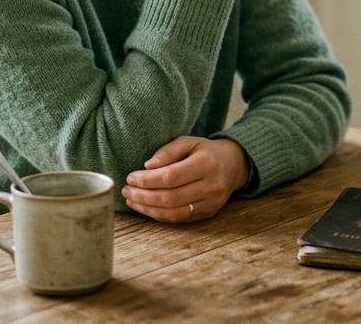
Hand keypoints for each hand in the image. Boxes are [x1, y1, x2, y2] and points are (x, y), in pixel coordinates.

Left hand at [121, 136, 249, 222]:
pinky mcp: (209, 213)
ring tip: (132, 200)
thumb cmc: (206, 151)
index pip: (171, 176)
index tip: (130, 177)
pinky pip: (180, 218)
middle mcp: (212, 185)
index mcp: (207, 163)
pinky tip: (146, 208)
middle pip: (170, 197)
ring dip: (148, 208)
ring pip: (174, 212)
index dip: (147, 180)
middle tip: (126, 191)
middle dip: (143, 196)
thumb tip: (147, 167)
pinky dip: (159, 215)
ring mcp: (212, 202)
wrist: (234, 165)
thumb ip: (168, 152)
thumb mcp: (188, 142)